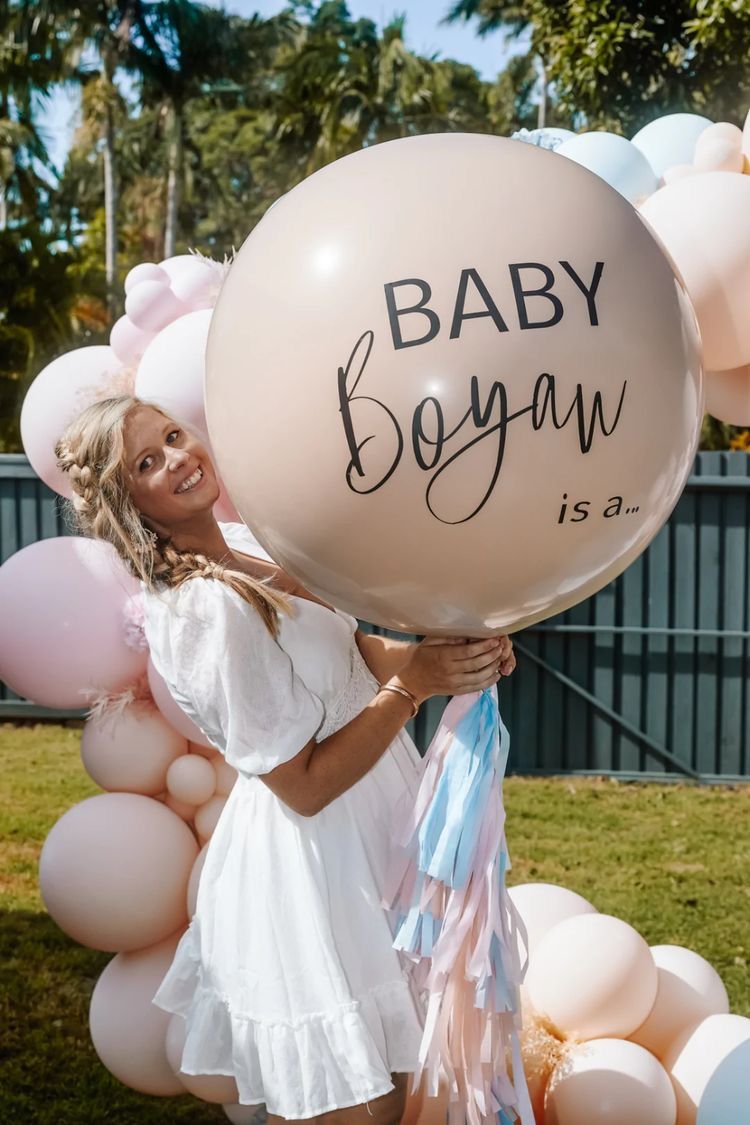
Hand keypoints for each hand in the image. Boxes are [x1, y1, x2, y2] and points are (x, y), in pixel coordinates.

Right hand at [395, 633, 513, 702]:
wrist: (413, 681)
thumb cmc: (422, 657)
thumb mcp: (430, 641)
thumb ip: (448, 637)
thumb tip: (467, 634)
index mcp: (444, 656)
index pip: (469, 651)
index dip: (484, 646)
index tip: (494, 639)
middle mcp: (450, 671)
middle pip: (477, 664)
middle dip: (492, 655)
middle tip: (501, 647)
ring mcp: (455, 683)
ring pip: (480, 677)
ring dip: (493, 667)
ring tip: (500, 658)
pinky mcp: (458, 691)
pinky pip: (477, 687)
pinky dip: (489, 681)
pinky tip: (496, 673)